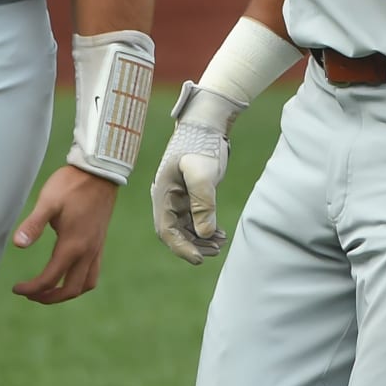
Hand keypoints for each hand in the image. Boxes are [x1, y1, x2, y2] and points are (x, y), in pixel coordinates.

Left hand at [11, 165, 118, 304]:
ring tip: (50, 289)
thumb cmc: (71, 185)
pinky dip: (80, 281)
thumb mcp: (48, 202)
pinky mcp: (100, 241)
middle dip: (49, 297)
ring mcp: (96, 247)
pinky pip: (93, 272)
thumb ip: (33, 224)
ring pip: (85, 284)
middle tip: (30, 293)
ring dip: (67, 292)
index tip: (16, 288)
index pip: (50, 279)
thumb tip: (17, 245)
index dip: (31, 288)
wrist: (99, 172)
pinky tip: (69, 272)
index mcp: (72, 245)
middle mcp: (87, 251)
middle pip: (70, 289)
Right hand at [150, 83, 244, 264]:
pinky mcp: (190, 196)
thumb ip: (203, 203)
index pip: (166, 231)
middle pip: (176, 233)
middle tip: (217, 249)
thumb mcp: (202, 173)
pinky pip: (194, 221)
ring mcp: (179, 198)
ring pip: (186, 229)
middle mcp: (168, 199)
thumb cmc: (201, 146)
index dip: (181, 247)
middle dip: (195, 245)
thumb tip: (205, 233)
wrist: (206, 126)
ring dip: (202, 239)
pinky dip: (206, 230)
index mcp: (163, 194)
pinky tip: (221, 234)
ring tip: (222, 242)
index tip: (199, 259)